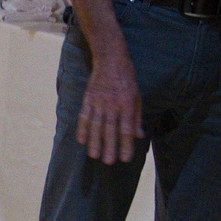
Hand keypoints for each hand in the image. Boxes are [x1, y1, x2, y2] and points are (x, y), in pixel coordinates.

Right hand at [75, 33, 144, 163]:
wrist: (110, 58)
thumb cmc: (127, 78)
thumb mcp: (137, 96)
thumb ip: (137, 117)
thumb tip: (139, 135)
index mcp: (127, 104)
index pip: (126, 128)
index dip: (126, 144)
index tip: (125, 158)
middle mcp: (112, 104)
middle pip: (110, 129)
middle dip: (109, 146)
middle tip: (108, 162)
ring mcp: (99, 101)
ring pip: (96, 125)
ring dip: (94, 141)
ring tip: (93, 155)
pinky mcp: (88, 98)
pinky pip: (84, 115)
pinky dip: (82, 128)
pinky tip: (81, 140)